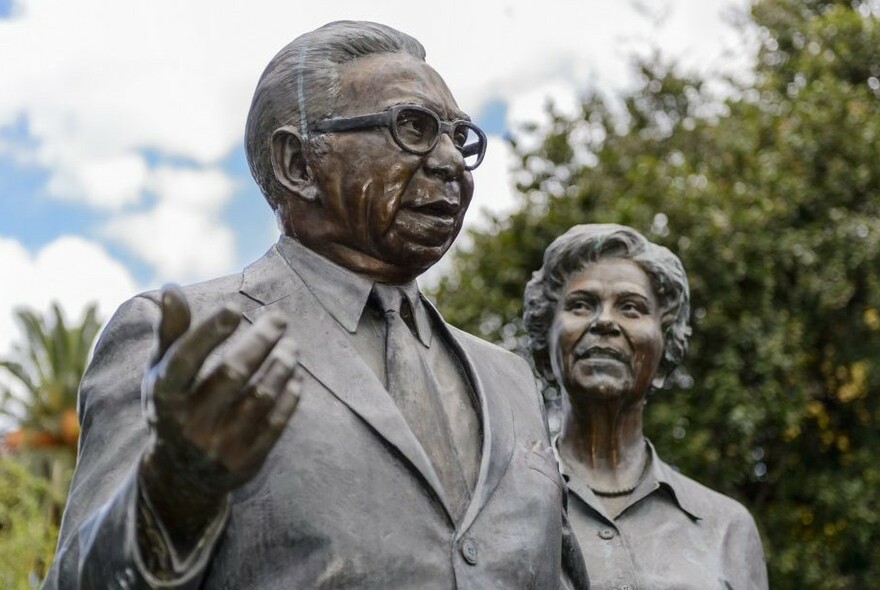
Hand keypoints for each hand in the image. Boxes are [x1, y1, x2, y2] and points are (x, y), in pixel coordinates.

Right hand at [140, 285, 300, 543]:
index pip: (185, 360)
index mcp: (162, 397)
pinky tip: (294, 376)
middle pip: (233, 374)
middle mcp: (187, 425)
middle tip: (280, 319)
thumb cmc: (174, 404)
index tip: (235, 308)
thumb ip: (171, 331)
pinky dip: (289, 395)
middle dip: (261, 341)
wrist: (181, 475)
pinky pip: (275, 423)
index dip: (210, 332)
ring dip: (282, 365)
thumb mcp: (163, 371)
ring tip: (292, 346)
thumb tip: (171, 287)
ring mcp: (217, 447)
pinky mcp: (244, 463)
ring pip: (260, 397)